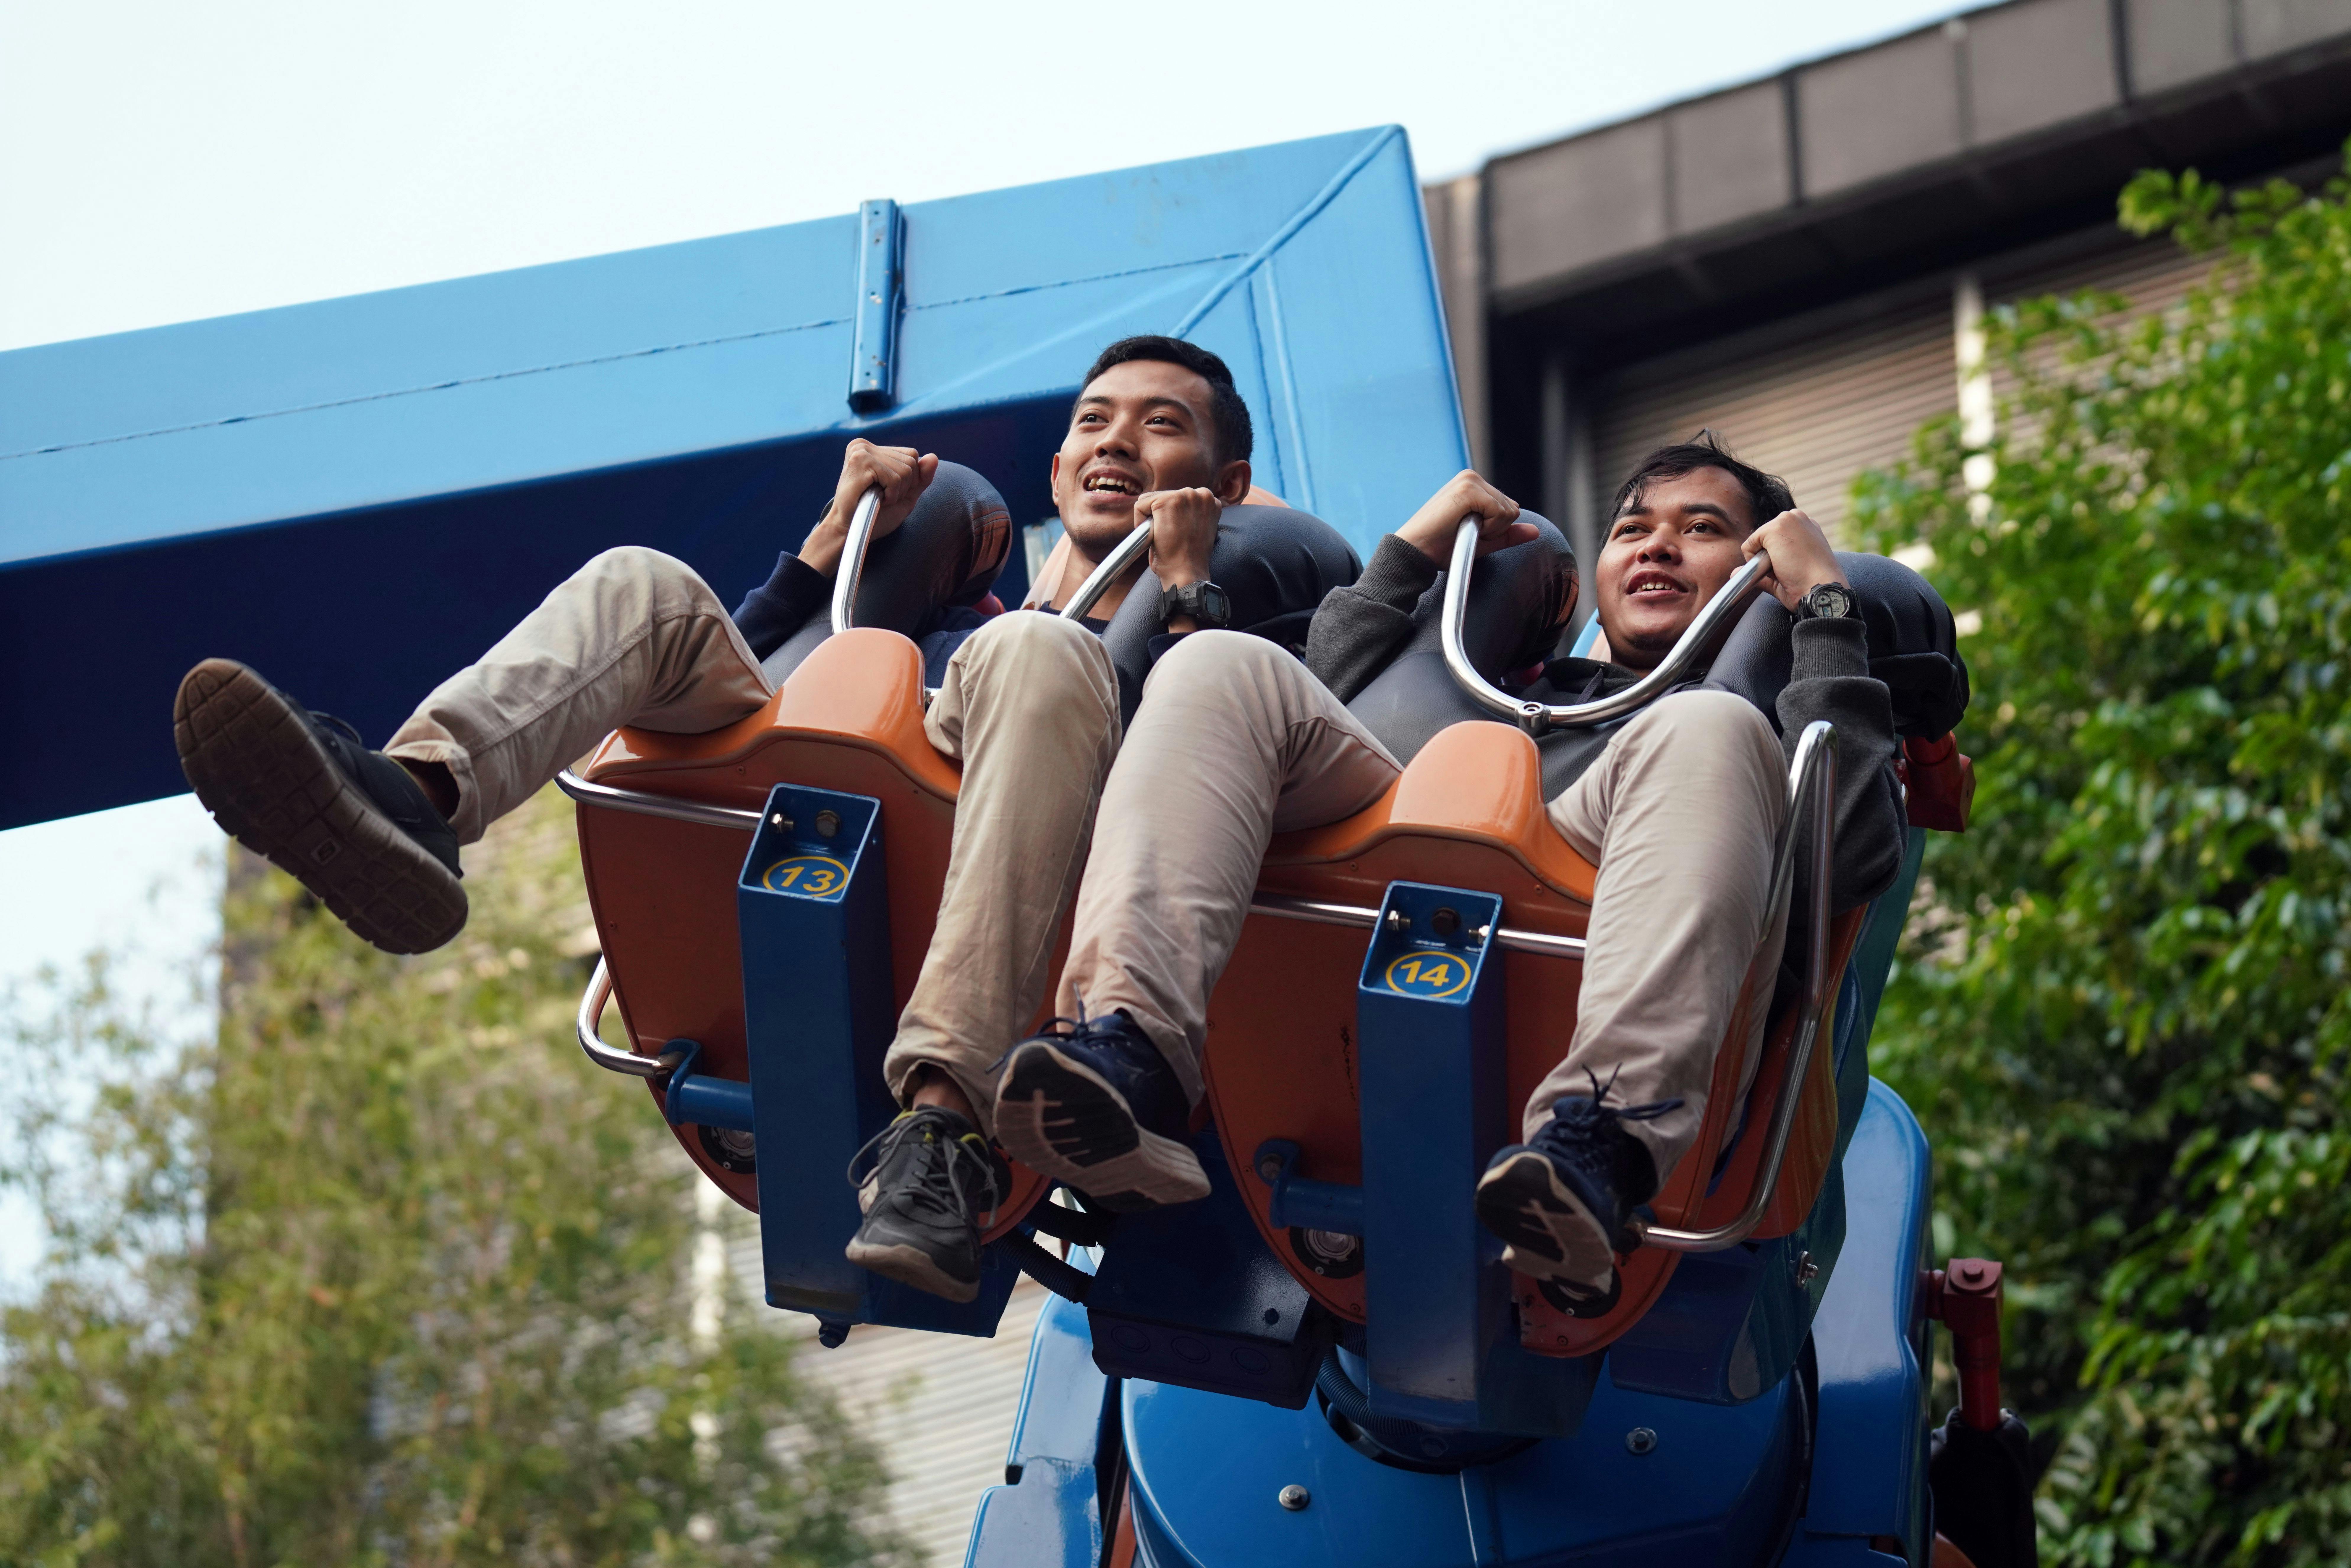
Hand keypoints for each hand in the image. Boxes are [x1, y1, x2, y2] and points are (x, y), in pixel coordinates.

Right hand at [799, 440, 937, 575]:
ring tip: (878, 498)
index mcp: (871, 449)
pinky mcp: (860, 461)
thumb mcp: (905, 495)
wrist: (849, 532)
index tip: (887, 492)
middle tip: (882, 497)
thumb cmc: (874, 515)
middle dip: (904, 486)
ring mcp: (861, 451)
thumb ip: (921, 477)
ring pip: (906, 469)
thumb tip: (934, 457)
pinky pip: (895, 477)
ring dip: (896, 492)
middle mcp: (864, 445)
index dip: (909, 479)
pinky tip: (876, 499)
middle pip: (911, 460)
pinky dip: (891, 494)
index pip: (911, 455)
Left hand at [1137, 486, 1222, 589]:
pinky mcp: (1166, 501)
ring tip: (1163, 537)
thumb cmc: (1190, 558)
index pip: (1180, 498)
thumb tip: (1175, 509)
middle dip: (1161, 516)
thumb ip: (1191, 513)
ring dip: (1152, 519)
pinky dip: (1140, 521)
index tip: (1177, 533)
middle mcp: (1201, 494)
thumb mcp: (1197, 528)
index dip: (1173, 517)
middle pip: (1166, 496)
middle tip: (1168, 537)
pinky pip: (1141, 505)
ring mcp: (1184, 496)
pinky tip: (1154, 536)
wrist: (1187, 573)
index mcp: (1210, 501)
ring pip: (1152, 500)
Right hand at [1395, 470, 1534, 565]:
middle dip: (1494, 528)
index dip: (1495, 528)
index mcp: (1474, 485)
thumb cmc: (1441, 547)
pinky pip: (1499, 512)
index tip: (1469, 532)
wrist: (1416, 552)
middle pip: (1512, 508)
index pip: (1508, 507)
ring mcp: (1470, 481)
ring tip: (1462, 530)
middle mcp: (1472, 477)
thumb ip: (1508, 534)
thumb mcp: (1482, 540)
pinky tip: (1464, 528)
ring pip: (1508, 511)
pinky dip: (1488, 527)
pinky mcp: (1467, 490)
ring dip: (1490, 529)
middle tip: (1465, 533)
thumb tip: (1536, 531)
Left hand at [1741, 508, 1847, 612]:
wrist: (1822, 589)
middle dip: (1769, 556)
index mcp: (1806, 526)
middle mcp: (1797, 517)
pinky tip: (1775, 566)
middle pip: (1766, 537)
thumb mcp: (1790, 571)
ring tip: (1784, 569)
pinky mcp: (1774, 528)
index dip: (1777, 556)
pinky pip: (1749, 545)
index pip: (1777, 538)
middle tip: (1787, 571)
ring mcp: (1786, 520)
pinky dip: (1753, 560)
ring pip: (1758, 540)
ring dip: (1763, 558)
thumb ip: (1764, 569)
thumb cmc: (1812, 585)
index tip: (1791, 567)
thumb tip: (1735, 573)